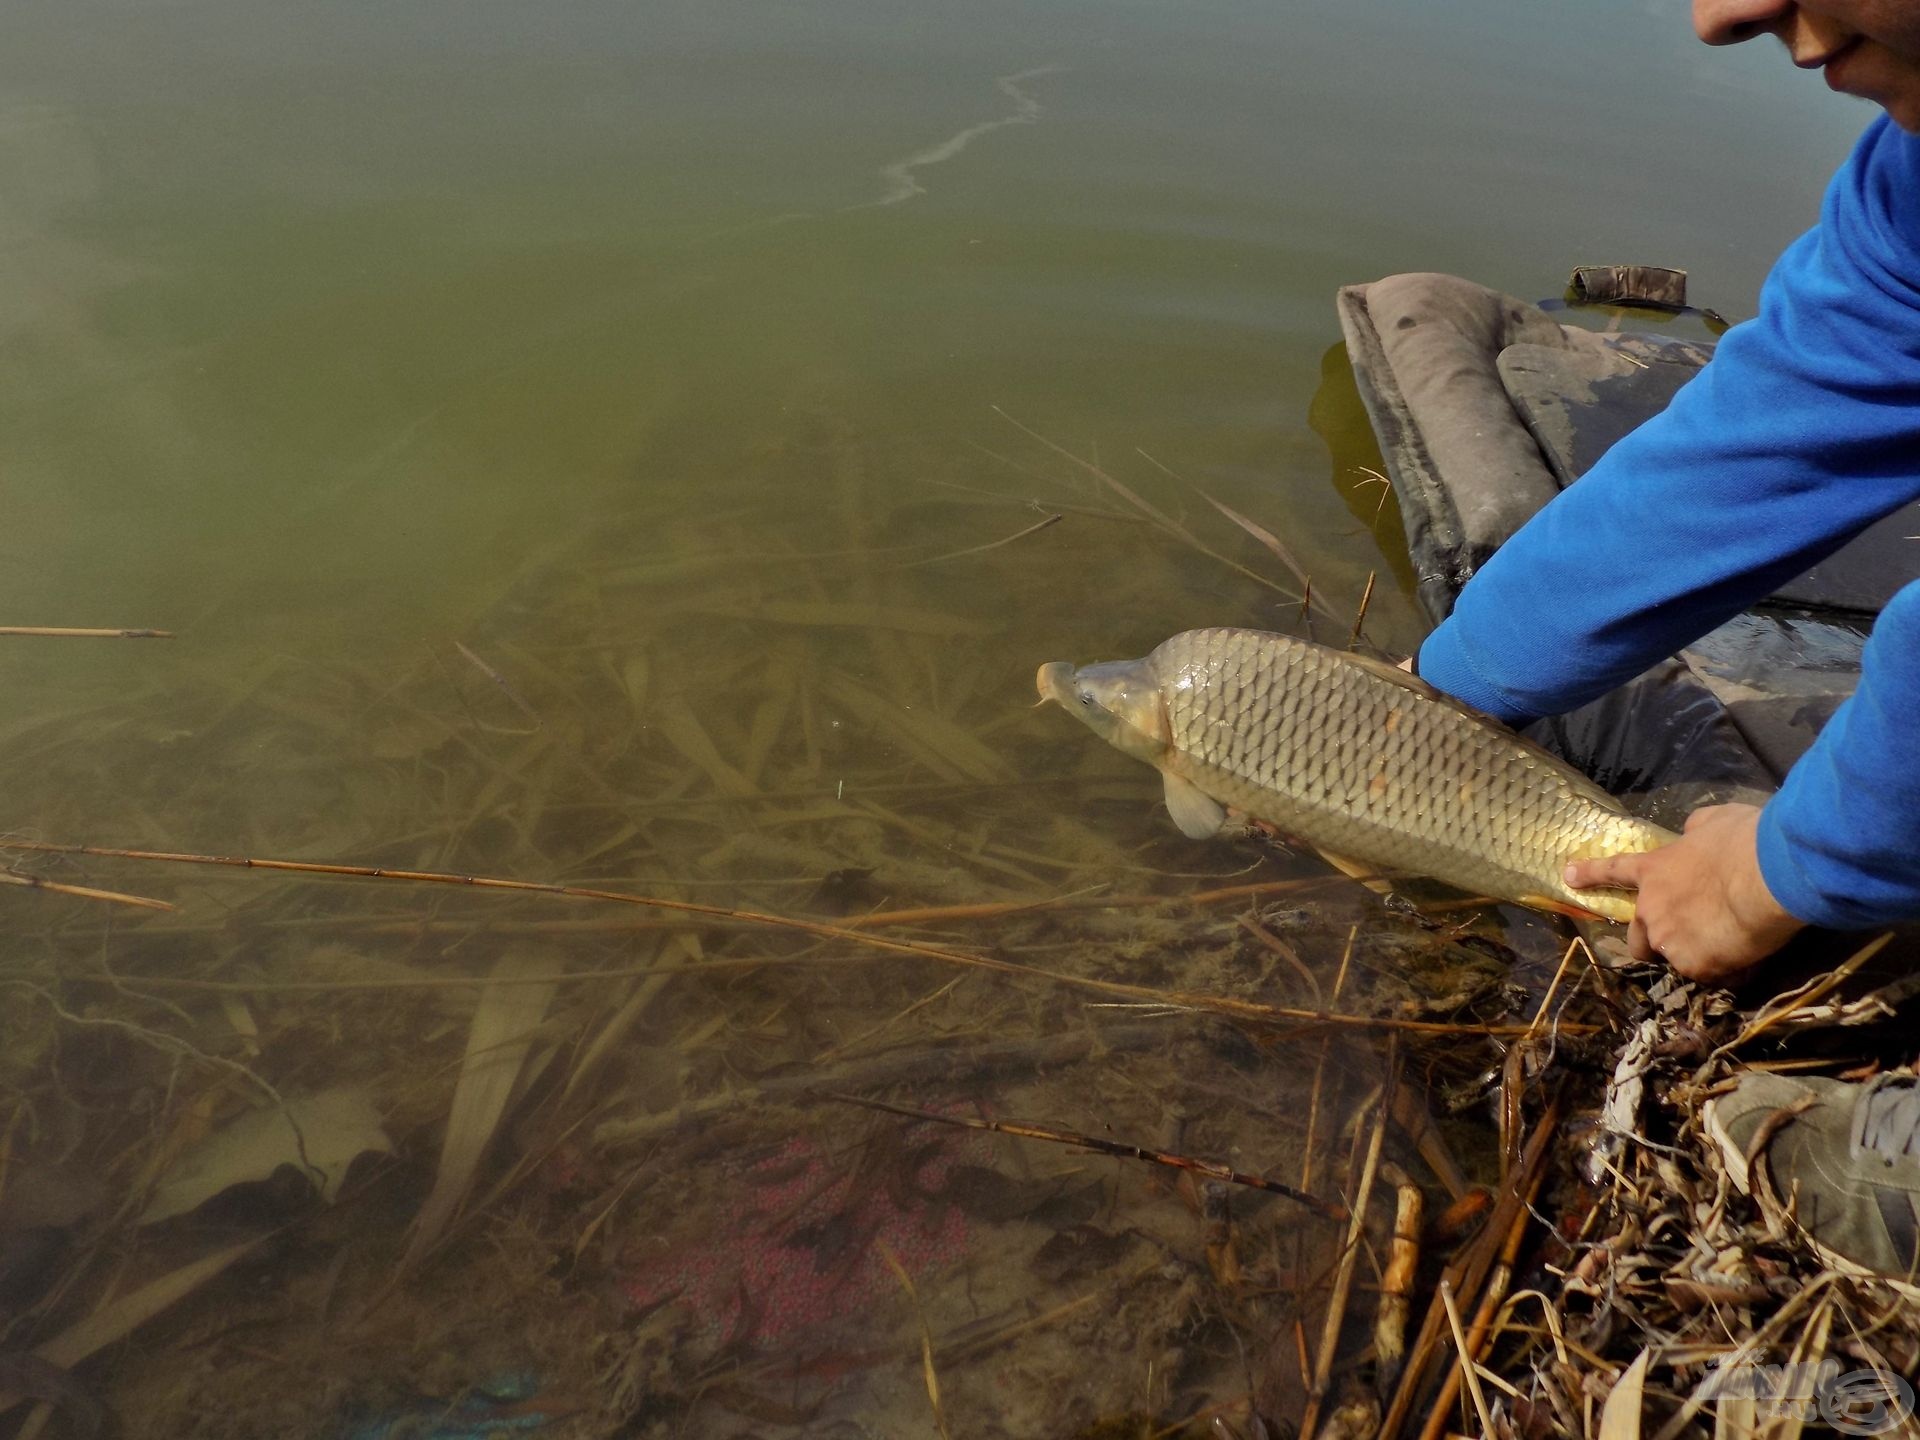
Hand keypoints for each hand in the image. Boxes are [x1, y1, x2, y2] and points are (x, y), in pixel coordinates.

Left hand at [1563, 803, 1804, 983]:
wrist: (1764, 878)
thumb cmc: (1740, 842)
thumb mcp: (1714, 821)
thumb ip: (1696, 829)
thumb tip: (1692, 831)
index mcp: (1653, 872)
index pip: (1614, 872)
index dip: (1590, 875)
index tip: (1568, 877)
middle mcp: (1651, 911)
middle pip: (1638, 940)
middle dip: (1652, 943)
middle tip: (1682, 937)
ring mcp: (1670, 942)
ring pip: (1675, 960)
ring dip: (1695, 956)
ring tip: (1728, 945)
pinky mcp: (1696, 967)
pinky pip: (1711, 974)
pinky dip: (1726, 970)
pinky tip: (1747, 957)